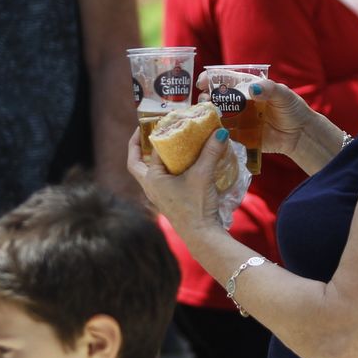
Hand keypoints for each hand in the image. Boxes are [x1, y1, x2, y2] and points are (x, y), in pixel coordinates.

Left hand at [127, 124, 229, 240]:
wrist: (202, 236)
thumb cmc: (196, 206)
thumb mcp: (203, 175)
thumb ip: (211, 152)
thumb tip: (221, 131)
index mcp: (152, 179)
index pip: (148, 152)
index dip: (153, 136)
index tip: (158, 121)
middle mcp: (150, 188)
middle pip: (136, 164)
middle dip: (138, 149)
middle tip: (144, 134)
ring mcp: (158, 196)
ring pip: (148, 173)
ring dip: (153, 159)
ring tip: (163, 145)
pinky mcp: (169, 201)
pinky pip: (161, 180)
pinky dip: (166, 169)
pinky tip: (180, 164)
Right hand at [195, 73, 315, 158]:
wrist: (300, 134)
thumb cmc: (293, 109)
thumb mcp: (283, 94)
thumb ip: (268, 89)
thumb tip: (252, 89)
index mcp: (248, 87)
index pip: (226, 80)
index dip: (211, 79)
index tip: (202, 82)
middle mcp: (240, 103)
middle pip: (217, 98)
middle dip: (206, 97)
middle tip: (204, 100)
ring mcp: (239, 120)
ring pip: (217, 116)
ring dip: (208, 115)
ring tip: (205, 116)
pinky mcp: (241, 136)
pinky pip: (225, 135)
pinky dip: (216, 134)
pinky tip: (210, 133)